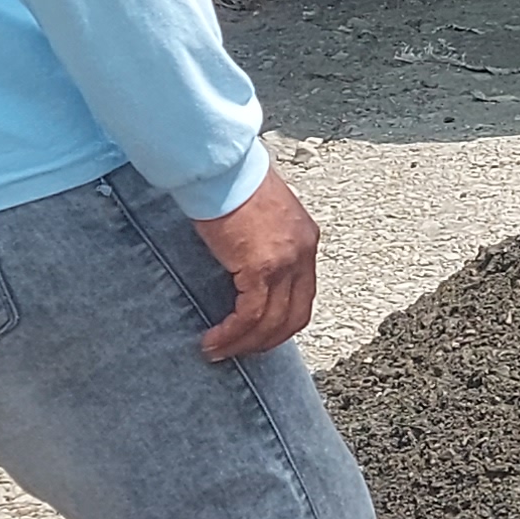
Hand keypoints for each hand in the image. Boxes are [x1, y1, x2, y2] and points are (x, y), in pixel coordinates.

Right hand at [192, 167, 318, 360]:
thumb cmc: (232, 181)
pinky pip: (250, 315)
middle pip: (294, 316)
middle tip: (241, 351)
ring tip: (219, 351)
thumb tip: (245, 268)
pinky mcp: (261, 267)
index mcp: (305, 240)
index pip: (303, 295)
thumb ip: (263, 243)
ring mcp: (285, 262)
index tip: (259, 334)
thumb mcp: (260, 216)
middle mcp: (302, 253)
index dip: (282, 321)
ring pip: (272, 322)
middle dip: (267, 340)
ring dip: (245, 343)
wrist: (223, 167)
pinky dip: (232, 334)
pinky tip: (214, 340)